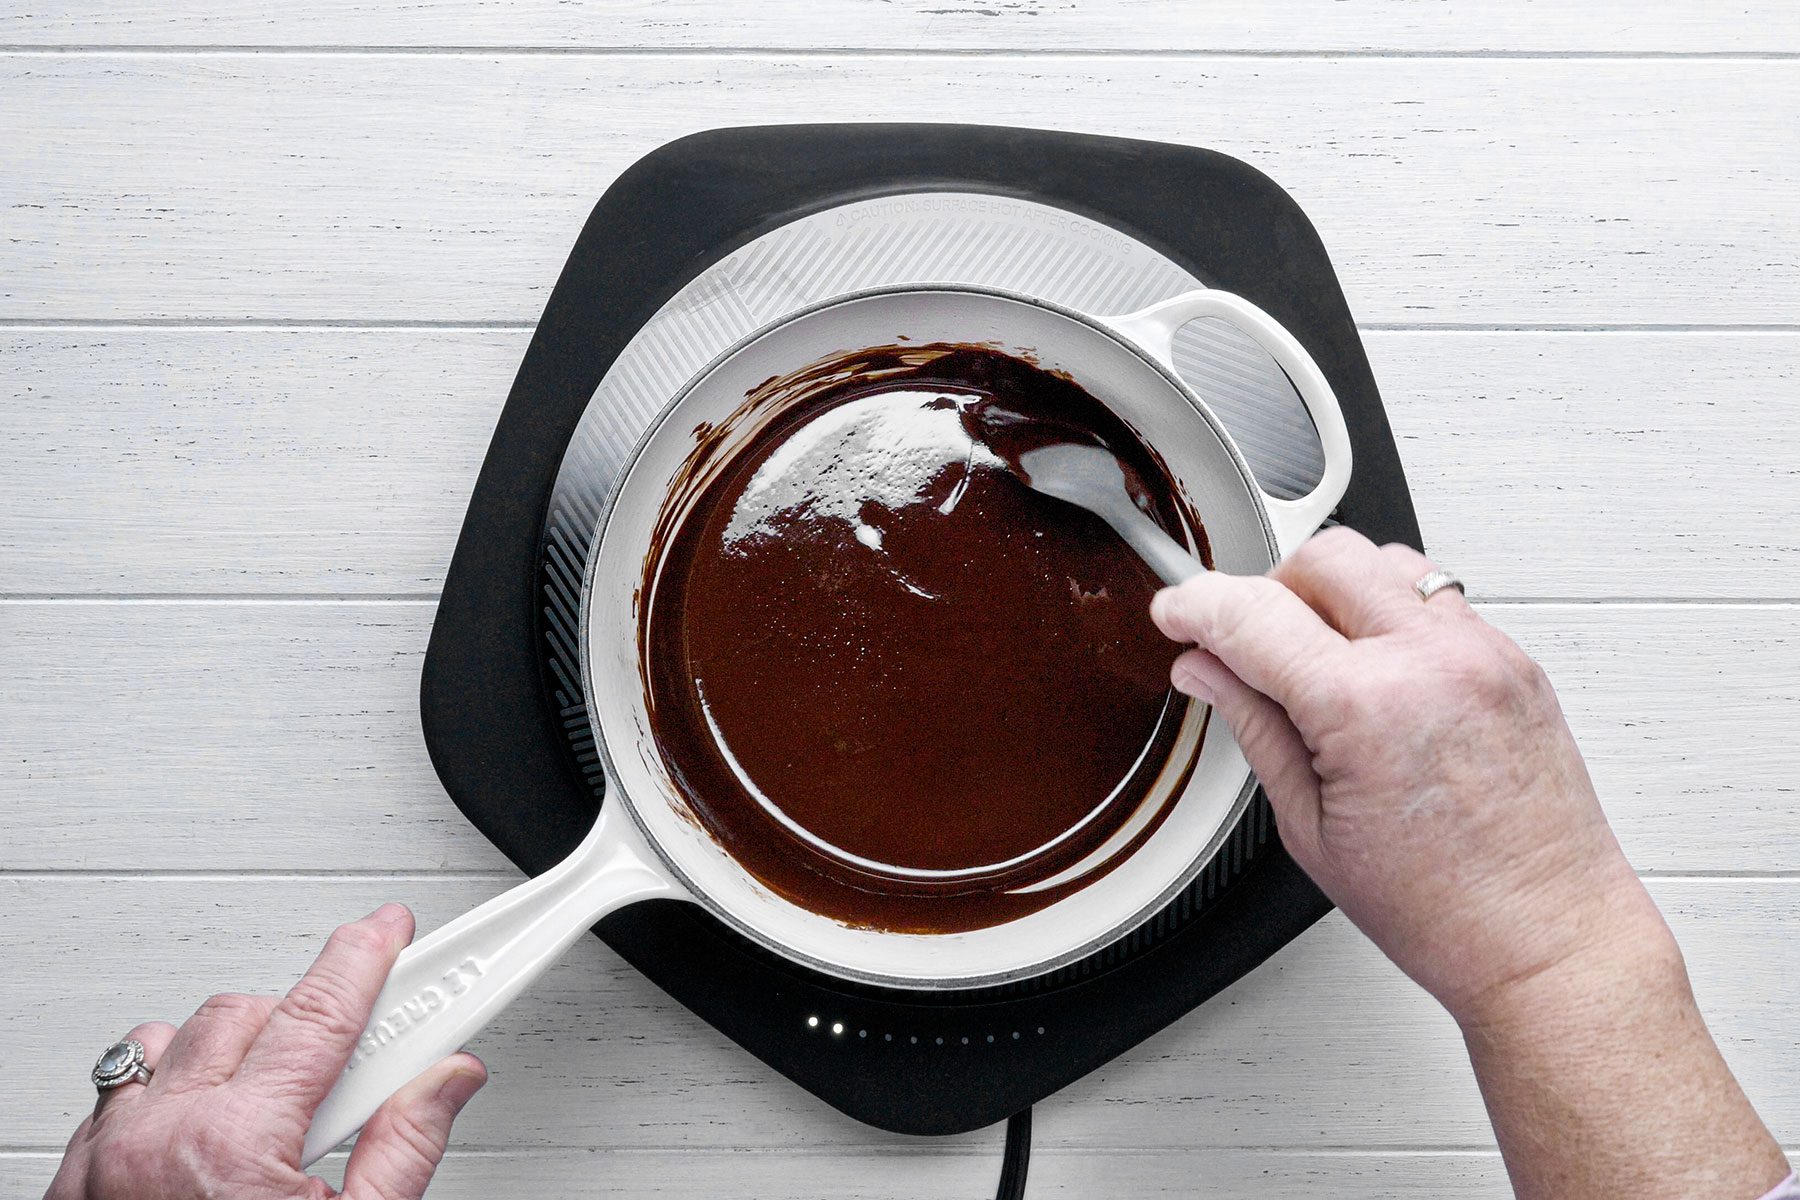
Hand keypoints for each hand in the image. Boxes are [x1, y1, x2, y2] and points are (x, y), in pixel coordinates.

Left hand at [46, 904, 485, 1199]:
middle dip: (308, 1022)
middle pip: (250, 1015)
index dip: (368, 958)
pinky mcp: (71, 1184)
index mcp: (234, 1147)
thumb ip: (404, 1150)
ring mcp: (104, 1159)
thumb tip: (447, 1080)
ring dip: (231, 1053)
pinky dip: (168, 1093)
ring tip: (277, 1107)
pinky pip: (120, 1094)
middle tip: (356, 1064)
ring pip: (174, 1043)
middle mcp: (157, 1138)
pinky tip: (208, 1137)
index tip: (395, 931)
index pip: (321, 1012)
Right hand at [1151, 527, 1660, 1020]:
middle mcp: (1430, 662)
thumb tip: (1206, 670)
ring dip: (1335, 592)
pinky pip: (1436, 598)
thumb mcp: (1309, 826)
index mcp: (1365, 708)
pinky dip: (1392, 616)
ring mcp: (1483, 654)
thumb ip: (1253, 726)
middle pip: (1320, 558)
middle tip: (1248, 646)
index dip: (1195, 606)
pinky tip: (1379, 674)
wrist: (1548, 937)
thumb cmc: (1442, 908)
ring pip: (1384, 562)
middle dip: (1267, 589)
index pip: (1252, 613)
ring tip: (1319, 658)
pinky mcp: (1514, 661)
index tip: (1177, 614)